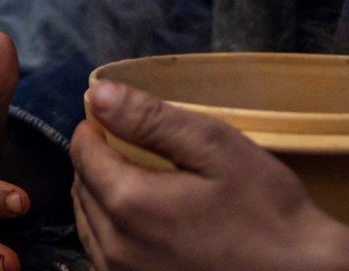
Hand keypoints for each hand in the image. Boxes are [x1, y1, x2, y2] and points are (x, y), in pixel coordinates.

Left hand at [70, 79, 348, 270]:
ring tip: (140, 180)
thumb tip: (97, 94)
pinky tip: (147, 223)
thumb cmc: (267, 211)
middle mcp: (115, 247)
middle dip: (98, 161)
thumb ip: (150, 119)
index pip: (83, 152)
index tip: (119, 119)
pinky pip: (107, 256)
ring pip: (90, 225)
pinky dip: (116, 232)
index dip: (97, 127)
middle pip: (82, 189)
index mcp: (128, 203)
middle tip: (133, 146)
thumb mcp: (215, 148)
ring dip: (103, 197)